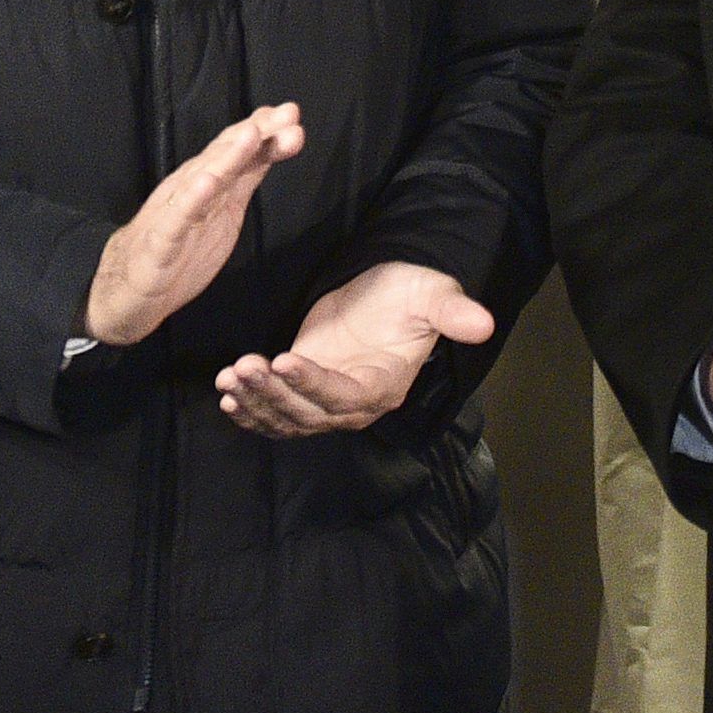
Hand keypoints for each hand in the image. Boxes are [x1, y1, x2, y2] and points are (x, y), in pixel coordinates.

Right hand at [85, 104, 304, 347]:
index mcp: (207, 180)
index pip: (237, 148)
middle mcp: (190, 188)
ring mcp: (174, 212)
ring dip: (227, 157)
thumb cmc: (181, 244)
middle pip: (225, 156)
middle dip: (256, 134)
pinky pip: (176, 220)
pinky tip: (206, 184)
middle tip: (287, 115)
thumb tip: (279, 138)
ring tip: (250, 134)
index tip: (291, 112)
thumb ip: (249, 173)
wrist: (127, 288)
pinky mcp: (160, 242)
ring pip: (202, 179)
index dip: (264, 129)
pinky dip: (190, 201)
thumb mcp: (226, 206)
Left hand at [216, 262, 493, 437]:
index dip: (314, 384)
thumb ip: (453, 313)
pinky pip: (275, 414)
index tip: (284, 359)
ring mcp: (326, 401)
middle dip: (272, 393)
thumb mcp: (433, 296)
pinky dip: (250, 410)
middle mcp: (354, 404)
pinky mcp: (302, 391)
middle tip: (243, 366)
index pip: (346, 396)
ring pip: (286, 418)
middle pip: (309, 414)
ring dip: (255, 402)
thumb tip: (484, 325)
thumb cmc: (411, 294)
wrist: (389, 295)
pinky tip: (227, 394)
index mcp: (384, 386)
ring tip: (229, 377)